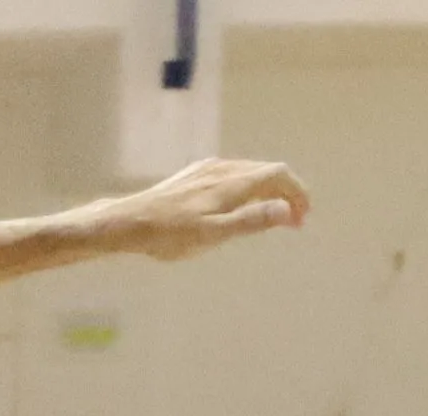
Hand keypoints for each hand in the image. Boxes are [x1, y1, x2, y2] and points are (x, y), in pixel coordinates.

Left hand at [91, 155, 309, 260]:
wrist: (126, 222)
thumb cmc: (168, 234)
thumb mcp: (213, 234)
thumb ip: (250, 221)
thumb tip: (285, 210)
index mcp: (233, 182)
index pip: (279, 176)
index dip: (297, 193)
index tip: (301, 217)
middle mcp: (223, 169)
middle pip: (267, 172)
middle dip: (285, 193)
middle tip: (291, 221)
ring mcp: (206, 169)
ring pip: (249, 173)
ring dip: (266, 191)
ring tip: (269, 215)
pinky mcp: (192, 175)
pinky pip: (231, 176)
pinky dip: (246, 188)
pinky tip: (237, 206)